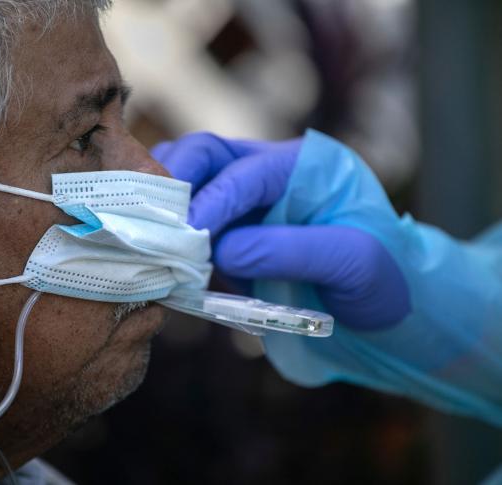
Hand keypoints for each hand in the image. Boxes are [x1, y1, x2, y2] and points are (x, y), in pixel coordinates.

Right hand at [152, 132, 410, 330]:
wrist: (382, 311)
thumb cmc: (382, 280)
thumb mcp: (355, 264)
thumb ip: (292, 250)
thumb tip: (223, 249)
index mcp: (304, 166)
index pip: (246, 170)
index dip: (214, 199)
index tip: (191, 233)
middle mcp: (267, 172)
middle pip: (204, 153)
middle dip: (174, 182)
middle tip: (152, 222)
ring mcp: (242, 201)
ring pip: (187, 177)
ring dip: (160, 200)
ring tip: (148, 235)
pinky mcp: (226, 230)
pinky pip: (184, 215)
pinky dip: (163, 227)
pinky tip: (154, 251)